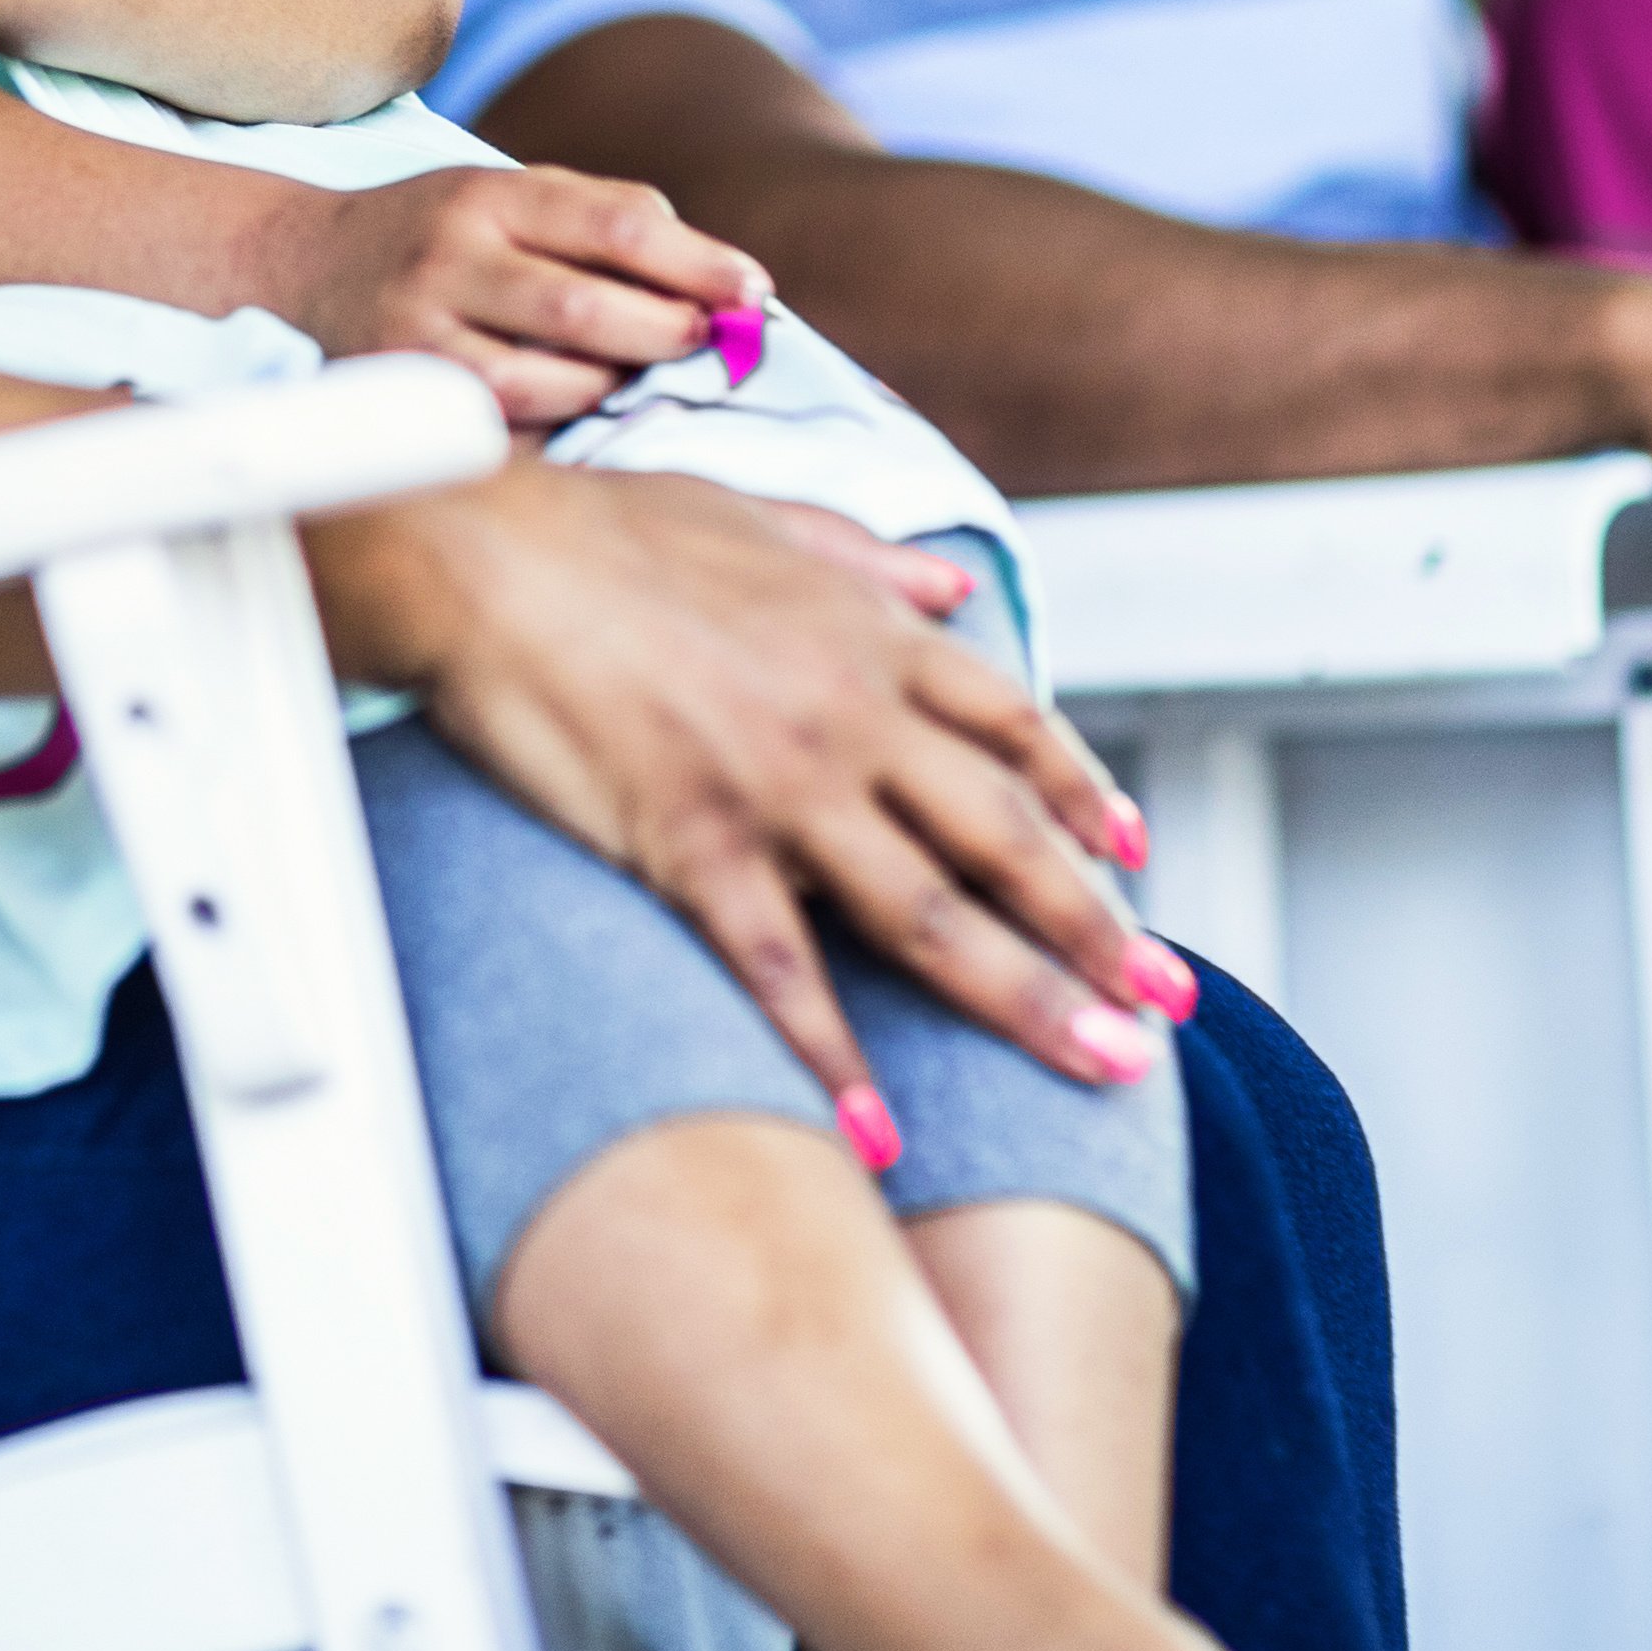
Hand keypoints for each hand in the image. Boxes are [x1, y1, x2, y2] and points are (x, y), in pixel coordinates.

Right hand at [273, 165, 769, 426]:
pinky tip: (574, 410)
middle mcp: (449, 257)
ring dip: (613, 386)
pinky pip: (504, 426)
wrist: (294, 265)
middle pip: (589, 310)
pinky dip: (557, 422)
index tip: (756, 292)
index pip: (619, 227)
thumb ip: (606, 219)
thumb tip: (713, 274)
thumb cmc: (439, 234)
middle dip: (668, 335)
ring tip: (630, 375)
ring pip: (549, 381)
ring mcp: (418, 330)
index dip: (700, 264)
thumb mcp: (510, 193)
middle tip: (707, 344)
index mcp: (491, 194)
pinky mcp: (401, 394)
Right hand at [333, 464, 1186, 1122]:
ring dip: (1028, 999)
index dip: (1082, 795)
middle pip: (1005, 839)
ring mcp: (778, 787)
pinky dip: (836, 1063)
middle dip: (1101, 928)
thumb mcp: (757, 517)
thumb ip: (864, 558)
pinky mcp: (693, 845)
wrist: (481, 556)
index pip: (1011, 726)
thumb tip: (952, 581)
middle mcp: (848, 714)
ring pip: (931, 915)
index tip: (1136, 853)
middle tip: (1169, 1003)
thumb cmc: (602, 529)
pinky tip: (880, 1133)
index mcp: (866, 634)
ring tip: (1103, 1067)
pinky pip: (783, 974)